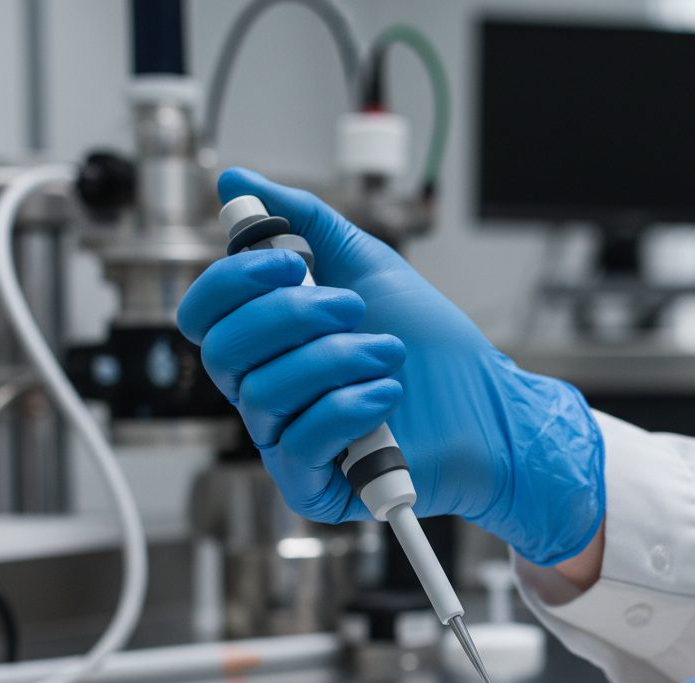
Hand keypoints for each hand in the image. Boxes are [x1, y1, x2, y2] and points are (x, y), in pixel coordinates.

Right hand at [177, 168, 603, 565]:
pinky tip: (387, 397)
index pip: (204, 316)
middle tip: (355, 309)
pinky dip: (348, 408)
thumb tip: (235, 183)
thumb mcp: (369, 268)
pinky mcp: (313, 486)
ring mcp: (287, 442)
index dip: (233, 283)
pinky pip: (299, 444)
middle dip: (292, 317)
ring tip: (390, 353)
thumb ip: (303, 223)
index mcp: (269, 344)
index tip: (291, 262)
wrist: (490, 408)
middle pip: (224, 352)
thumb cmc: (433, 348)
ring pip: (264, 393)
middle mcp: (268, 393)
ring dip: (336, 360)